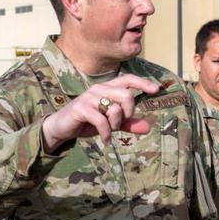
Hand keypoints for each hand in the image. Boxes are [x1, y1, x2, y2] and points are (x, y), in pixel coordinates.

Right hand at [41, 74, 159, 151]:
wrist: (62, 128)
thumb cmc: (88, 122)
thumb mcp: (111, 123)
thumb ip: (128, 124)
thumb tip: (148, 127)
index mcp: (107, 88)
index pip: (128, 79)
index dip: (143, 83)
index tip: (157, 89)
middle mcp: (99, 89)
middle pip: (126, 94)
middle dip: (129, 112)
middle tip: (120, 123)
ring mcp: (89, 97)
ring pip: (115, 108)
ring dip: (116, 124)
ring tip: (110, 132)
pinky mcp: (81, 108)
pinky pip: (101, 120)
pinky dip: (106, 133)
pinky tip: (105, 141)